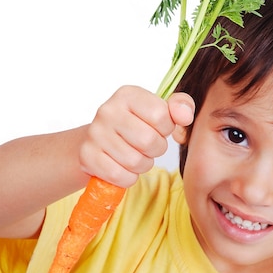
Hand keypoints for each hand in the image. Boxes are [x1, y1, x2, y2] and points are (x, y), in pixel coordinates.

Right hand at [80, 85, 194, 187]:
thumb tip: (185, 116)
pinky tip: (123, 167)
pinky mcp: (87, 156)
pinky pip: (120, 176)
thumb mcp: (160, 110)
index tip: (157, 128)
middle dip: (156, 149)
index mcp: (128, 94)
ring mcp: (95, 133)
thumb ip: (181, 106)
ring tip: (136, 155)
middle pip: (149, 141)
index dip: (166, 128)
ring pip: (135, 162)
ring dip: (143, 165)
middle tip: (148, 146)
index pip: (161, 116)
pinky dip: (128, 177)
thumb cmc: (136, 125)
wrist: (98, 142)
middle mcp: (108, 110)